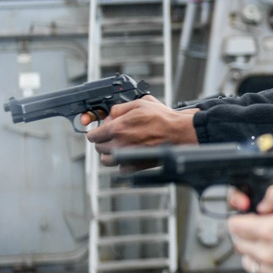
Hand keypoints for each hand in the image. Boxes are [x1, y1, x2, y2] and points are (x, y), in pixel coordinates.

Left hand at [83, 95, 198, 166]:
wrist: (179, 133)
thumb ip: (120, 108)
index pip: (93, 135)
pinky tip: (129, 154)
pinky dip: (122, 163)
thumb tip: (110, 115)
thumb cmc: (163, 118)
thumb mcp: (141, 103)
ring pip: (106, 161)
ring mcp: (127, 157)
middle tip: (112, 136)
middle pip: (98, 148)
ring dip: (109, 154)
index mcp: (117, 128)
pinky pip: (121, 169)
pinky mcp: (136, 166)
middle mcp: (119, 144)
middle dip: (102, 141)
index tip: (100, 130)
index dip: (95, 131)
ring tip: (118, 147)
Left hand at [227, 180, 272, 272]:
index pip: (233, 226)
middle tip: (260, 225)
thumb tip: (261, 206)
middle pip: (238, 244)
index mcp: (268, 232)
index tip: (248, 215)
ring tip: (269, 240)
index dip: (240, 216)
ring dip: (253, 250)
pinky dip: (267, 263)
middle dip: (245, 232)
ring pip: (248, 261)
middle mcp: (268, 255)